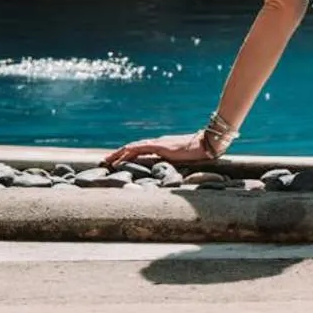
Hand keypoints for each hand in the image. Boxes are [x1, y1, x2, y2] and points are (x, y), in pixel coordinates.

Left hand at [103, 131, 217, 167]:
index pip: (140, 149)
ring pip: (133, 147)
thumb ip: (173, 162)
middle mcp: (157, 142)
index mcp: (162, 146)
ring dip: (119, 154)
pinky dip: (128, 153)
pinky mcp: (160, 146)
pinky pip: (140, 148)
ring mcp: (158, 143)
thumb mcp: (183, 159)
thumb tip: (168, 170)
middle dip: (118, 154)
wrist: (208, 144)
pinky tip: (119, 158)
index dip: (126, 154)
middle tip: (105, 161)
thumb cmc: (199, 152)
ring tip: (107, 161)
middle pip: (133, 147)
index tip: (115, 161)